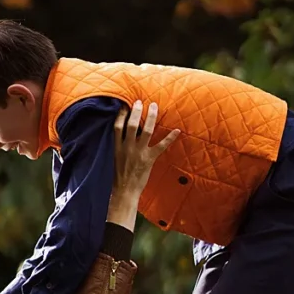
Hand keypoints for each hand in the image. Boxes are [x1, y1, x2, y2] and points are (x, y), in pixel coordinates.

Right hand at [107, 101, 179, 227]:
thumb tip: (127, 132)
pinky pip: (161, 146)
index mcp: (117, 147)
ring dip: (151, 117)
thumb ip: (120, 145)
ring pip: (146, 131)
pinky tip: (177, 130)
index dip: (121, 115)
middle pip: (132, 125)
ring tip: (154, 106)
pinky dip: (170, 138)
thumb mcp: (116, 158)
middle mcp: (127, 148)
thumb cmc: (120, 176)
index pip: (117, 126)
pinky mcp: (149, 159)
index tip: (125, 105)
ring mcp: (139, 153)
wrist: (124, 191)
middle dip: (136, 111)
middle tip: (140, 101)